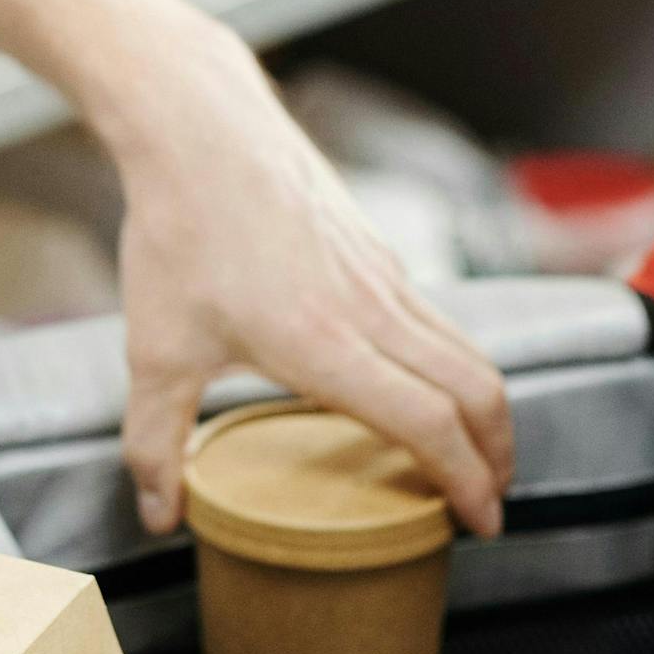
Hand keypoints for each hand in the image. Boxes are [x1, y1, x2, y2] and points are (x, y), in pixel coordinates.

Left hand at [99, 29, 513, 539]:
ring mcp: (383, 276)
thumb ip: (155, 443)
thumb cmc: (179, 233)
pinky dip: (453, 367)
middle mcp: (372, 310)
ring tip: (471, 453)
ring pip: (465, 350)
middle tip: (490, 502)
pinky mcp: (377, 253)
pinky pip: (437, 320)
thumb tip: (160, 515)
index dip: (468, 482)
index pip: (430, 425)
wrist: (199, 129)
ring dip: (484, 409)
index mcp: (326, 344)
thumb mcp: (154, 352)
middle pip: (477, 390)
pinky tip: (421, 387)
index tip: (481, 523)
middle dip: (500, 455)